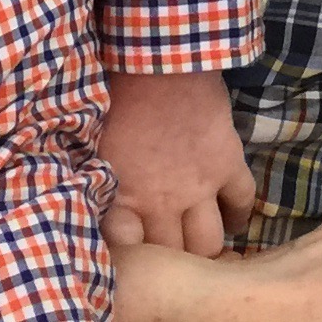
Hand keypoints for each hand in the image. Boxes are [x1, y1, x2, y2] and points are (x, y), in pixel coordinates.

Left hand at [99, 67, 255, 257]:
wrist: (156, 57)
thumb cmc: (113, 94)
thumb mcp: (88, 142)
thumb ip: (92, 178)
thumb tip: (80, 198)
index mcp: (122, 199)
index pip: (126, 252)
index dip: (128, 259)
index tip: (128, 258)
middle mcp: (161, 204)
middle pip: (171, 257)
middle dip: (168, 264)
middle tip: (167, 262)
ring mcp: (199, 188)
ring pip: (209, 243)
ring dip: (203, 248)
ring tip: (198, 246)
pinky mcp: (227, 164)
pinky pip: (242, 201)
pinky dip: (239, 214)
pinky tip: (232, 219)